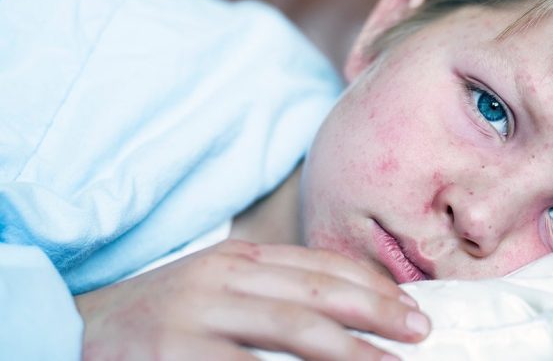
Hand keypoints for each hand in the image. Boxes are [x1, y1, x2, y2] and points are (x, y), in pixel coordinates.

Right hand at [75, 239, 429, 359]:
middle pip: (316, 292)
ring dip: (350, 349)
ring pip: (292, 328)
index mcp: (238, 257)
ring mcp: (198, 314)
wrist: (78, 328)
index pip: (319, 264)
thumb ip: (271, 289)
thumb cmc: (161, 312)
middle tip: (419, 330)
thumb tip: (336, 308)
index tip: (408, 304)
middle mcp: (223, 277)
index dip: (370, 283)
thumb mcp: (218, 285)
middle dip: (375, 311)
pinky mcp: (176, 354)